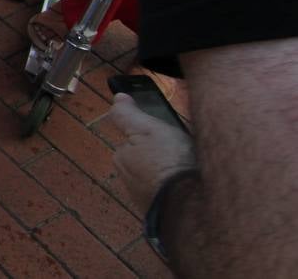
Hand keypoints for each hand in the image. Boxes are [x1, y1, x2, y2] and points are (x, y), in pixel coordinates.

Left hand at [109, 93, 196, 213]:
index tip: (170, 137)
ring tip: (195, 171)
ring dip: (173, 177)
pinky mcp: (165, 217)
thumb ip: (128, 115)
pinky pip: (173, 198)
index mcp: (122, 159)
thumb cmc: (169, 161)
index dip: (153, 136)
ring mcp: (147, 202)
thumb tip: (118, 98)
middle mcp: (129, 183)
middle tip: (185, 153)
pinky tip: (197, 188)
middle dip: (162, 158)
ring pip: (160, 181)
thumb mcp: (148, 128)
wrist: (193, 206)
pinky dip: (182, 193)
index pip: (133, 142)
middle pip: (146, 162)